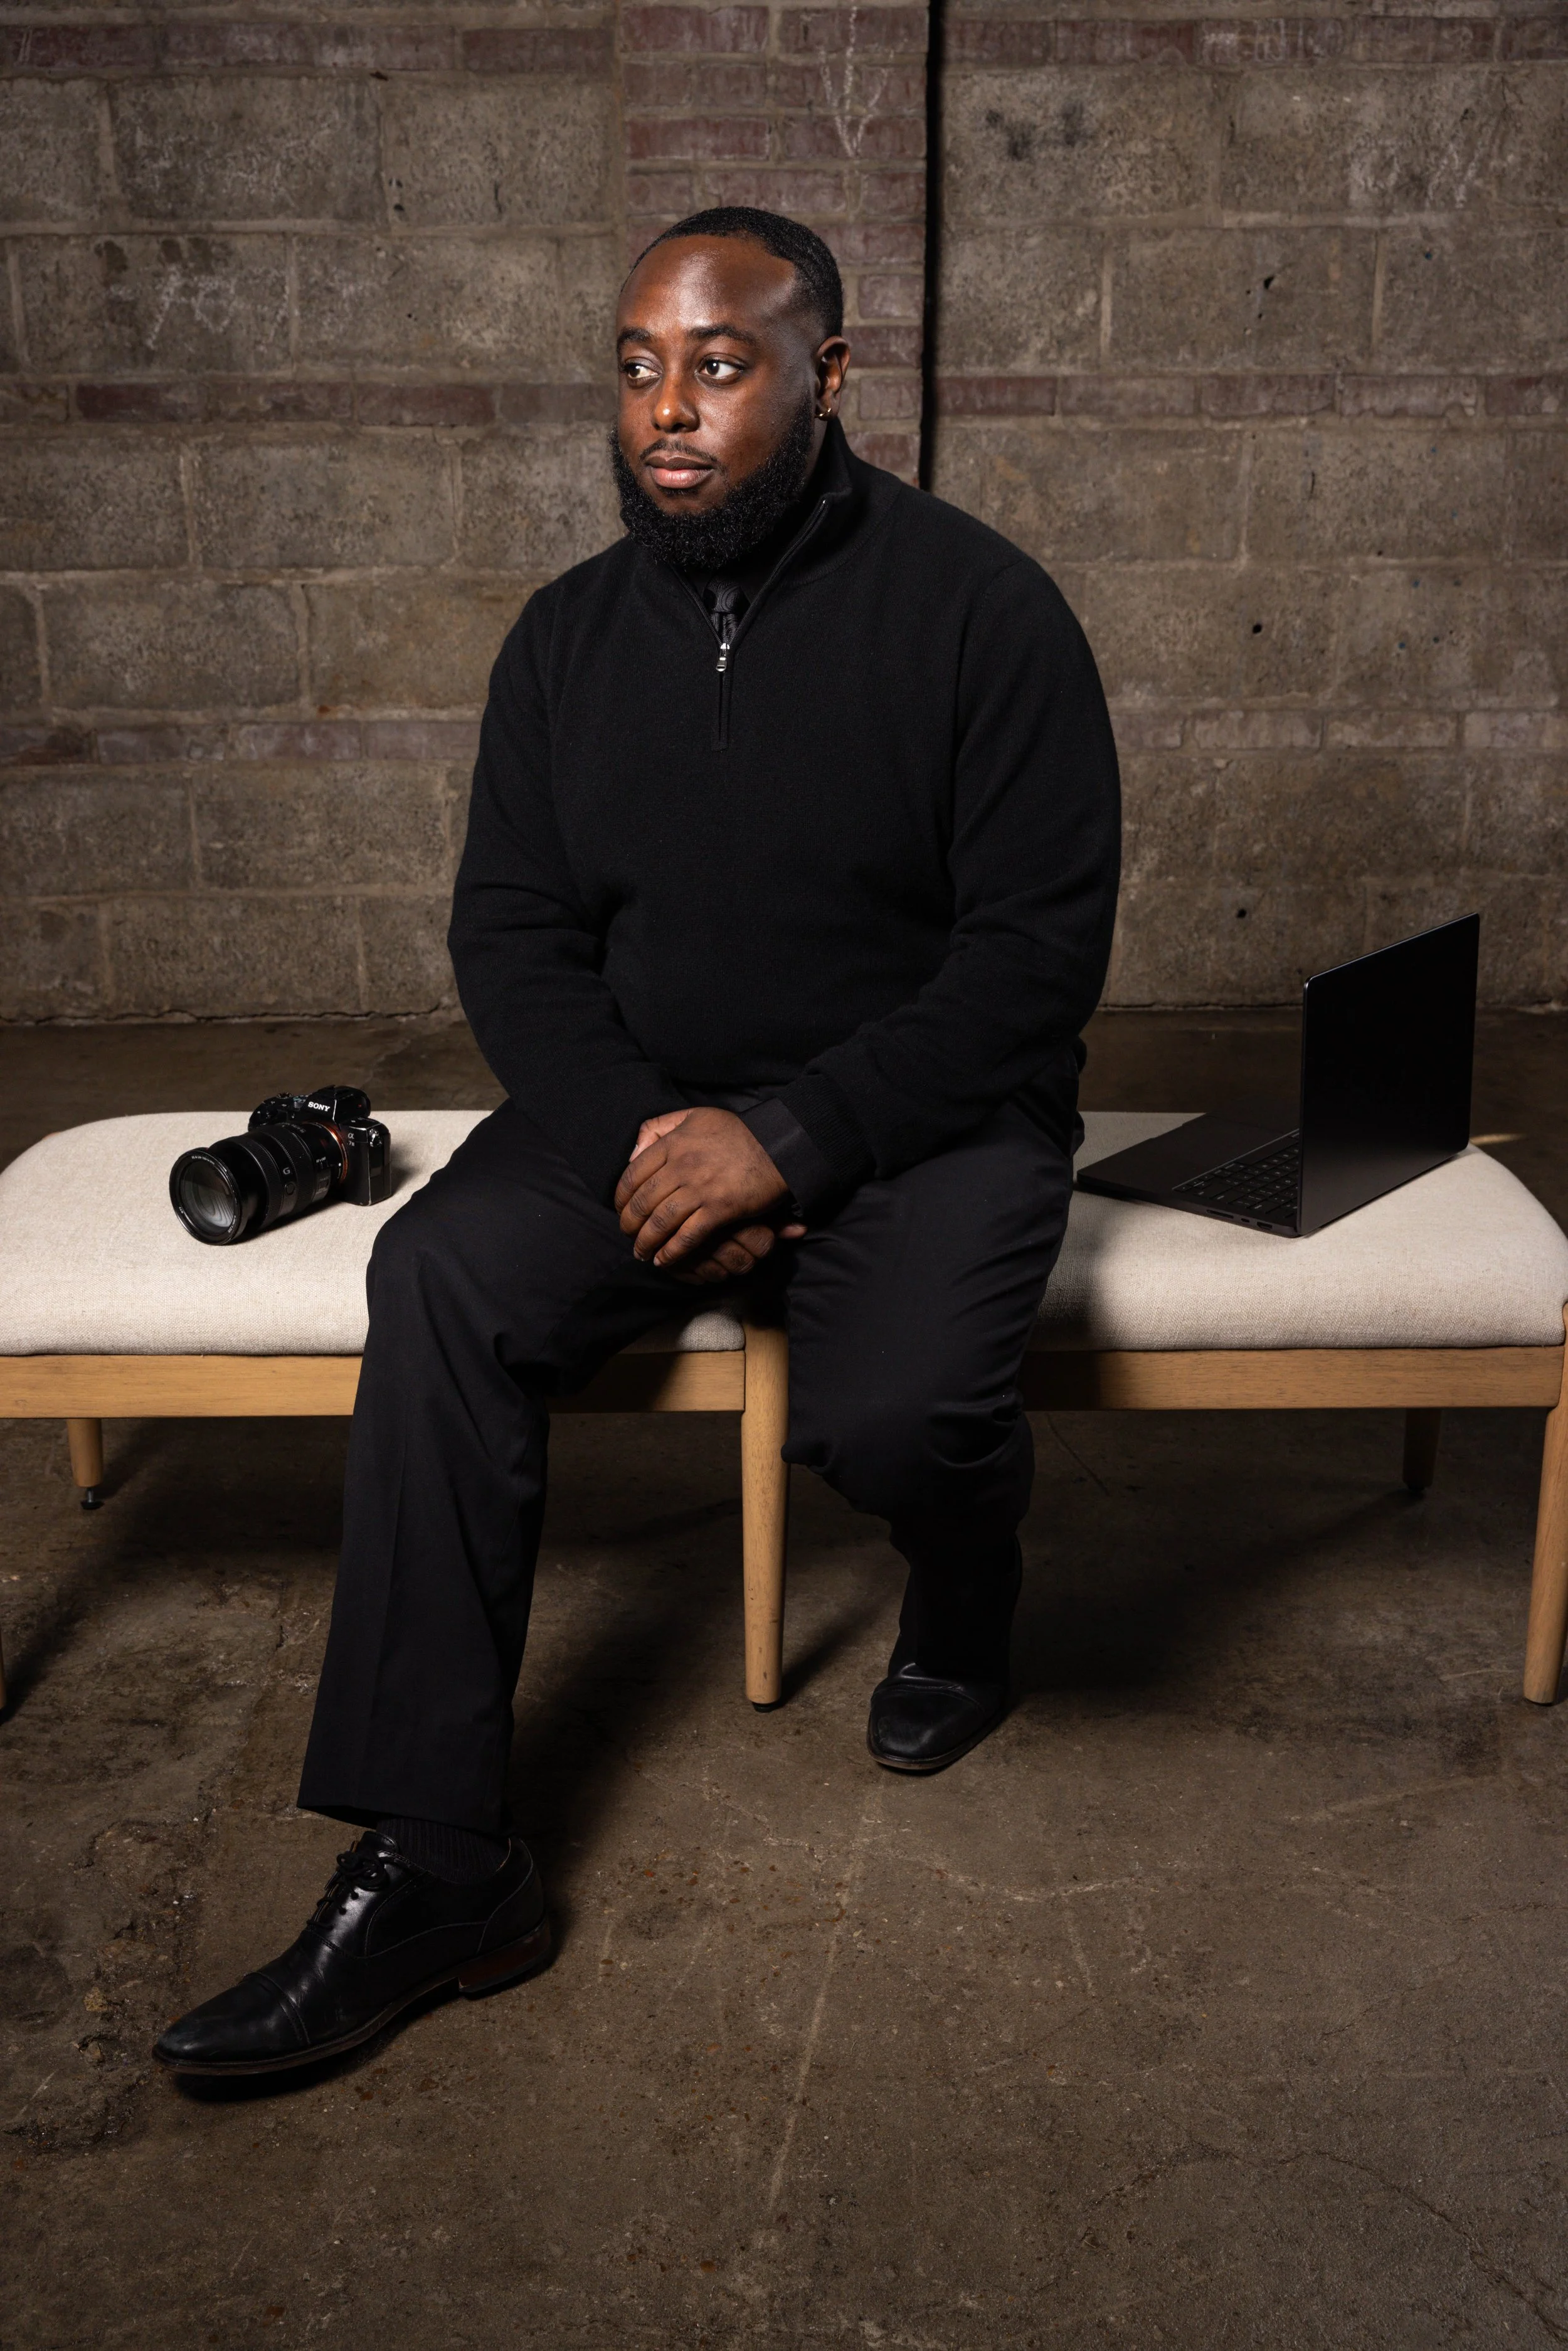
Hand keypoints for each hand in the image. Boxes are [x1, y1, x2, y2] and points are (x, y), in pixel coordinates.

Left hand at [616, 1105, 801, 1275]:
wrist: (780, 1145)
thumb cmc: (739, 1132)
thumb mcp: (695, 1116)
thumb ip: (660, 1127)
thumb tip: (633, 1152)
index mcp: (673, 1143)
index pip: (633, 1173)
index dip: (621, 1197)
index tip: (620, 1209)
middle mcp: (682, 1165)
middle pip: (642, 1201)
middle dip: (629, 1224)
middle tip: (628, 1235)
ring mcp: (700, 1188)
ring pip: (660, 1221)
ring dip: (646, 1241)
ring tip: (641, 1252)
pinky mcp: (720, 1208)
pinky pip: (687, 1236)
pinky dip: (672, 1251)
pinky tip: (664, 1259)